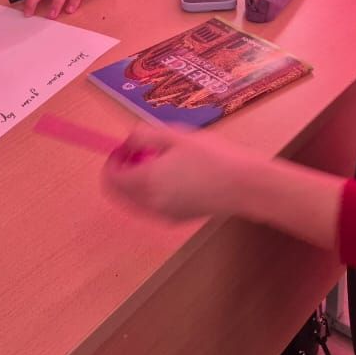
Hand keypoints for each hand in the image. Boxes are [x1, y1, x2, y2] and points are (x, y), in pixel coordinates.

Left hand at [102, 123, 262, 220]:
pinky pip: (152, 206)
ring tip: (159, 162)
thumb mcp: (175, 136)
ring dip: (136, 182)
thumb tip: (128, 140)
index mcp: (146, 181)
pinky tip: (173, 176)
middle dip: (123, 172)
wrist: (244, 185)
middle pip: (119, 192)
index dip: (113, 160)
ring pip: (134, 201)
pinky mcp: (177, 219)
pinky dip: (151, 192)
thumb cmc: (212, 156)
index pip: (112, 177)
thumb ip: (144, 135)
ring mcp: (163, 214)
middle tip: (140, 153)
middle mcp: (150, 202)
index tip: (126, 147)